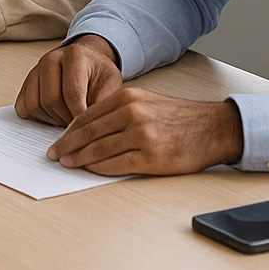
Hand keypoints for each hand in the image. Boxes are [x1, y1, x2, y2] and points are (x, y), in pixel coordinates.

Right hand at [15, 34, 122, 125]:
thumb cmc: (99, 74)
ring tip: (68, 118)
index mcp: (75, 56)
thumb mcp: (111, 84)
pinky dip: (38, 118)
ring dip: (52, 120)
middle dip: (66, 119)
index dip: (79, 115)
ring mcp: (35, 70)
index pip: (72, 92)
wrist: (87, 62)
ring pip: (35, 106)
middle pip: (51, 101)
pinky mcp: (26, 82)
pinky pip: (23, 107)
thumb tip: (95, 126)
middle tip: (79, 124)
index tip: (88, 128)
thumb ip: (104, 103)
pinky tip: (54, 116)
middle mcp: (51, 59)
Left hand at [45, 88, 244, 175]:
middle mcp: (132, 114)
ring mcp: (141, 136)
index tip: (58, 139)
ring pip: (99, 149)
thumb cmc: (179, 118)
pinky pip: (116, 164)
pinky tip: (89, 170)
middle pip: (89, 132)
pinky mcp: (150, 157)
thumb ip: (118, 111)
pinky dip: (99, 168)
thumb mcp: (146, 103)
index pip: (88, 115)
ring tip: (66, 163)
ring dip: (79, 158)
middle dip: (68, 145)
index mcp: (128, 98)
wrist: (214, 128)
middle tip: (54, 154)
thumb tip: (87, 128)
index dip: (69, 130)